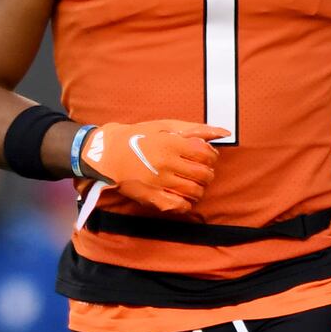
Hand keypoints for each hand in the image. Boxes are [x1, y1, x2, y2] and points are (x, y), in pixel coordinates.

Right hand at [80, 119, 227, 213]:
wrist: (105, 154)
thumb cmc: (136, 137)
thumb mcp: (164, 126)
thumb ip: (195, 129)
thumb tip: (225, 132)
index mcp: (171, 143)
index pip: (207, 155)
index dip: (211, 157)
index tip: (203, 157)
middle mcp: (167, 163)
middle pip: (204, 175)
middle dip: (206, 173)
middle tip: (197, 170)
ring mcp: (159, 182)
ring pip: (195, 191)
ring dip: (198, 188)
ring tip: (189, 182)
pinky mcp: (151, 197)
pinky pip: (179, 206)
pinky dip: (185, 202)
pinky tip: (180, 195)